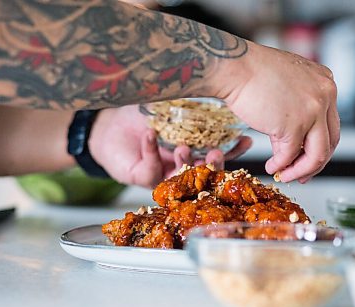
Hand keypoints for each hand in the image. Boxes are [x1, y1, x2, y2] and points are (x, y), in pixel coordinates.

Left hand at [88, 105, 251, 187]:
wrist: (108, 123)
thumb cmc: (140, 113)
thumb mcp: (169, 103)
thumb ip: (191, 99)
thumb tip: (215, 79)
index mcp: (194, 148)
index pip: (220, 152)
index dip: (234, 149)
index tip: (246, 140)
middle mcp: (181, 164)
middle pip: (205, 172)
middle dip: (213, 165)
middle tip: (215, 154)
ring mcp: (163, 172)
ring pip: (181, 178)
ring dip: (185, 164)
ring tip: (183, 148)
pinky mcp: (143, 176)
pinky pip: (151, 170)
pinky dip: (151, 151)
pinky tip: (150, 135)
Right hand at [216, 43, 339, 182]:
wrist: (235, 67)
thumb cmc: (252, 73)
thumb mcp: (285, 90)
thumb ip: (294, 117)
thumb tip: (290, 147)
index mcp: (325, 83)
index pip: (331, 123)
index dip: (319, 144)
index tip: (307, 157)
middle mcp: (325, 95)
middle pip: (331, 140)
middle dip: (315, 163)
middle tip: (303, 174)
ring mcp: (313, 110)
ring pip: (318, 154)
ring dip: (302, 170)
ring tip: (286, 175)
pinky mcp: (295, 125)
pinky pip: (290, 155)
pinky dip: (281, 165)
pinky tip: (271, 167)